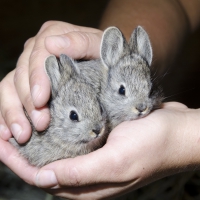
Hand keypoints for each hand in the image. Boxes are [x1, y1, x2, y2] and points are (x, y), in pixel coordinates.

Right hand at [0, 21, 101, 142]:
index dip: (37, 79)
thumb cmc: (104, 53)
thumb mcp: (99, 46)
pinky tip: (8, 132)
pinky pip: (10, 97)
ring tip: (22, 134)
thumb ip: (80, 42)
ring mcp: (30, 67)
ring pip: (10, 88)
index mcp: (53, 35)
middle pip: (22, 75)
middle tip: (40, 124)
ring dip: (14, 113)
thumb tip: (52, 43)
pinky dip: (7, 115)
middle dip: (28, 102)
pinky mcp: (28, 83)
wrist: (106, 60)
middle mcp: (37, 50)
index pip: (38, 56)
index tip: (40, 100)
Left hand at [1, 102, 197, 198]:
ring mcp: (95, 155)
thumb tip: (43, 180)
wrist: (175, 131)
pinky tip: (48, 118)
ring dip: (37, 140)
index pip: (42, 178)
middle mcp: (88, 173)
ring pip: (57, 151)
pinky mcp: (101, 141)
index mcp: (90, 185)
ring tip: (19, 124)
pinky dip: (56, 130)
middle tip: (4, 132)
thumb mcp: (117, 162)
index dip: (18, 164)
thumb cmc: (152, 146)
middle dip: (22, 152)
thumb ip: (81, 174)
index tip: (1, 145)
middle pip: (45, 165)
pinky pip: (72, 138)